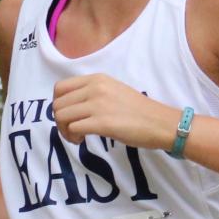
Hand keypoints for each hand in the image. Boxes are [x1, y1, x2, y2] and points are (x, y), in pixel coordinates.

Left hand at [52, 73, 178, 149]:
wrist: (161, 122)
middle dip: (60, 121)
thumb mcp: (114, 90)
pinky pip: (73, 128)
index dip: (58, 104)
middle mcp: (95, 88)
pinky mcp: (102, 123)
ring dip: (64, 130)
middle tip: (72, 130)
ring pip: (62, 116)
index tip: (68, 115)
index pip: (60, 88)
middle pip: (58, 104)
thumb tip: (72, 104)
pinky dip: (73, 137)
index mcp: (97, 79)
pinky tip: (82, 140)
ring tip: (77, 137)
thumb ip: (93, 92)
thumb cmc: (140, 110)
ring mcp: (98, 105)